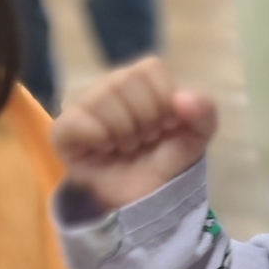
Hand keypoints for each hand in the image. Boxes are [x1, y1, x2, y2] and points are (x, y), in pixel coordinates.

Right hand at [52, 57, 217, 212]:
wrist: (146, 199)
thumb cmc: (166, 161)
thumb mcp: (196, 137)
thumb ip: (204, 112)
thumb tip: (182, 98)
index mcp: (141, 81)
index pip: (150, 68)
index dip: (163, 100)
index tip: (166, 125)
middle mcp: (110, 87)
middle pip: (125, 80)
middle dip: (145, 119)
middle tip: (145, 139)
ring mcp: (85, 106)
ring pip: (102, 98)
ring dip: (125, 132)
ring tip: (127, 147)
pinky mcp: (64, 130)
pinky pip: (77, 120)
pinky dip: (99, 138)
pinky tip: (104, 150)